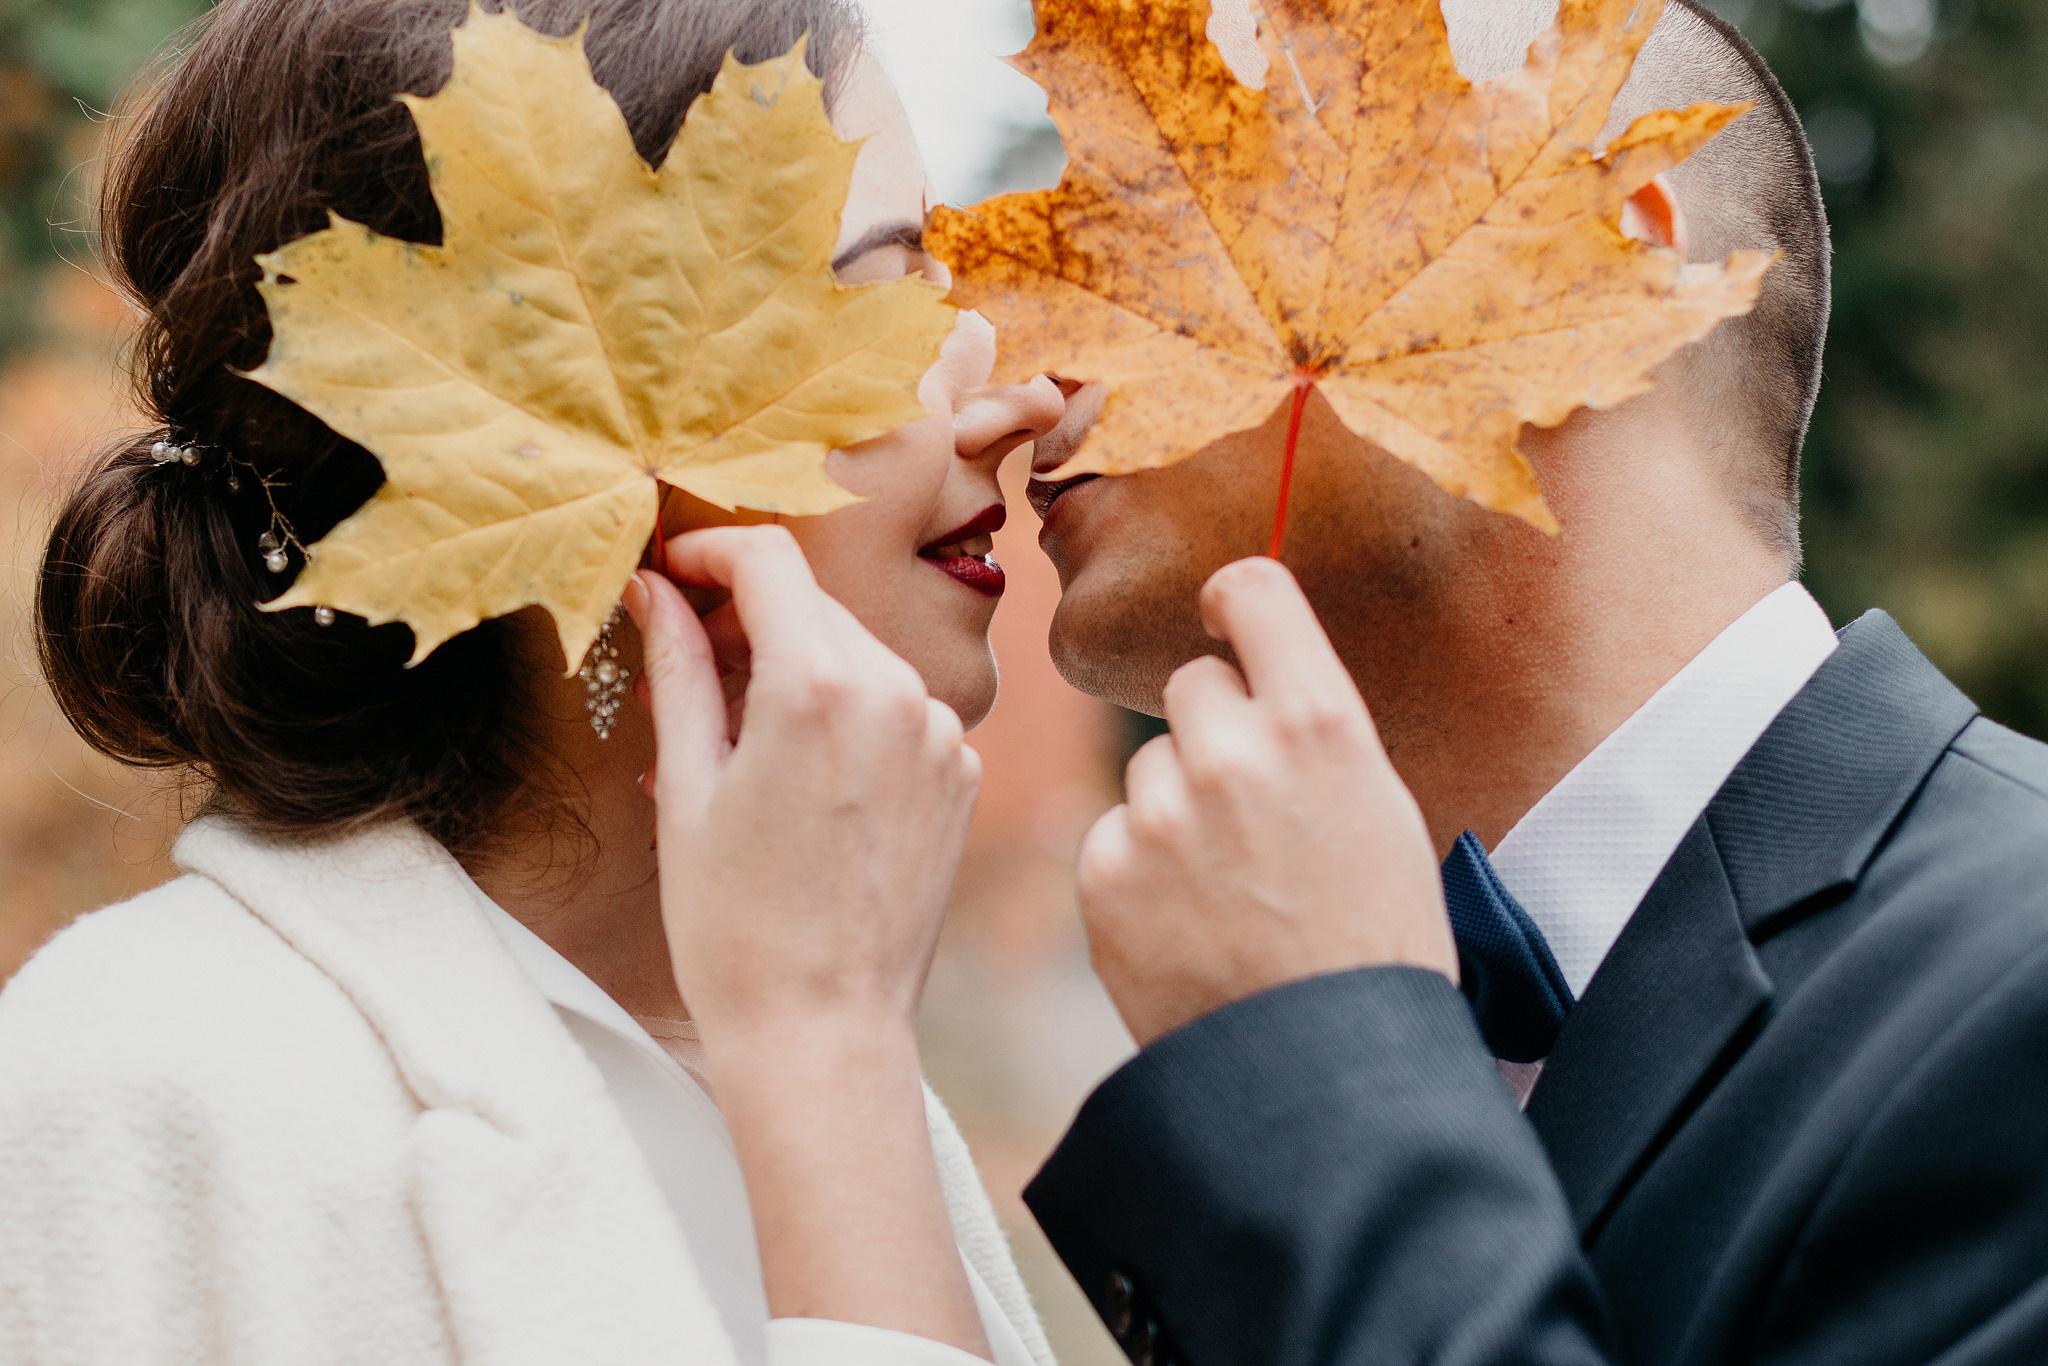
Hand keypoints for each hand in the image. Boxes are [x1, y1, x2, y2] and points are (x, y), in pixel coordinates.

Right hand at [625, 525, 988, 1357]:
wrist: (824, 1032)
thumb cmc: (735, 928)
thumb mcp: (686, 789)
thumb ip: (679, 670)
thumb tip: (657, 590)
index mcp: (819, 685)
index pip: (767, 561)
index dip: (710, 550)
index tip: (671, 570)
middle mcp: (897, 693)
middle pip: (813, 607)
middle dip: (747, 617)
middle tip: (683, 663)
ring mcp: (941, 735)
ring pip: (858, 656)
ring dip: (797, 668)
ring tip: (732, 739)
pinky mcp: (961, 775)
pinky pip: (897, 711)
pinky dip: (847, 717)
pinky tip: (798, 777)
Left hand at [1077, 556, 1455, 1047]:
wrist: (1324, 1068)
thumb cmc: (1373, 942)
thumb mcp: (1380, 811)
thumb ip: (1312, 731)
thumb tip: (1255, 674)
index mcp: (1318, 723)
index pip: (1253, 592)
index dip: (1235, 602)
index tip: (1224, 619)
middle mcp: (1231, 751)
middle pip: (1192, 686)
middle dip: (1214, 729)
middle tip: (1251, 811)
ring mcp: (1159, 812)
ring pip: (1149, 766)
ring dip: (1176, 806)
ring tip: (1230, 890)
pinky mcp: (1105, 870)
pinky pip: (1114, 835)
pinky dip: (1140, 872)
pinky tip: (1189, 926)